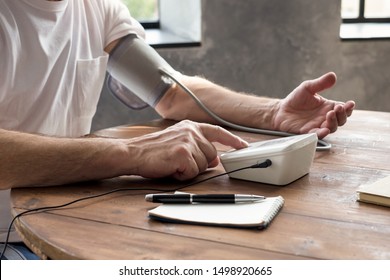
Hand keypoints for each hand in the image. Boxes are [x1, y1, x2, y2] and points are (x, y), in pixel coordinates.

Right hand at [125, 120, 247, 180]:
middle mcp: (191, 131)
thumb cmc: (153, 150)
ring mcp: (188, 141)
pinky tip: (171, 168)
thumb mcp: (178, 143)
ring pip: (203, 165)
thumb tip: (214, 160)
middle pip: (212, 154)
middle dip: (199, 163)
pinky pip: (193, 172)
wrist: (132, 153)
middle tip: (179, 162)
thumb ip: (197, 148)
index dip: (232, 140)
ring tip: (173, 163)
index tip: (243, 146)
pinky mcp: (183, 153)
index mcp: (190, 126)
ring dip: (190, 169)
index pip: (218, 131)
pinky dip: (183, 175)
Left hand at [273, 72, 354, 138]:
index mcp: (328, 107)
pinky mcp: (308, 132)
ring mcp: (317, 126)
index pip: (343, 109)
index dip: (349, 108)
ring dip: (333, 122)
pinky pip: (317, 135)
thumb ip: (320, 83)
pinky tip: (324, 130)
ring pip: (332, 128)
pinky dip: (322, 133)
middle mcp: (325, 117)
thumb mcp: (308, 88)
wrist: (281, 110)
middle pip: (341, 120)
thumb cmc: (296, 99)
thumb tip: (333, 76)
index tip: (350, 103)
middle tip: (338, 108)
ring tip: (330, 114)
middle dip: (342, 115)